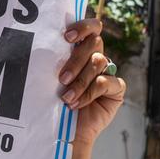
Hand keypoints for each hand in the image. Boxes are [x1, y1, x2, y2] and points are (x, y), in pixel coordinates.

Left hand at [57, 18, 125, 144]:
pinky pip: (106, 82)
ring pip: (98, 62)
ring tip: (66, 97)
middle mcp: (95, 58)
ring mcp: (107, 73)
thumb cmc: (53, 103)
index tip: (66, 36)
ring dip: (80, 81)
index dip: (83, 26)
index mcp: (80, 50)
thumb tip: (43, 45)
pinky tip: (77, 104)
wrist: (64, 132)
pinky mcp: (116, 89)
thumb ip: (54, 61)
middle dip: (76, 61)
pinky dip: (89, 93)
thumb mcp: (51, 79)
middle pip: (94, 43)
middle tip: (61, 78)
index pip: (91, 28)